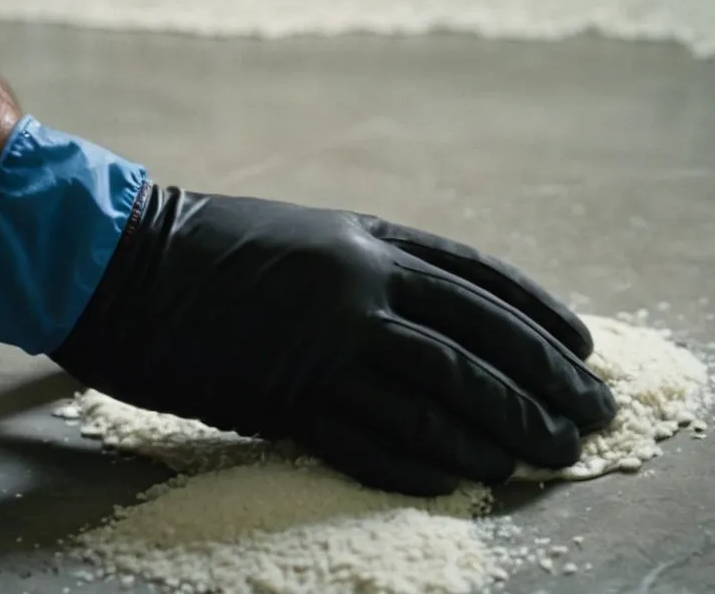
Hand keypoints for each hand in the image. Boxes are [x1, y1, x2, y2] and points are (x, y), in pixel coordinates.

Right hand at [52, 184, 617, 495]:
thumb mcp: (309, 233)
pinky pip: (370, 441)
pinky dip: (420, 464)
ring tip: (541, 460)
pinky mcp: (285, 398)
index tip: (586, 349)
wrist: (123, 265)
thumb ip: (376, 265)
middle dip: (545, 387)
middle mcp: (361, 289)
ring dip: (497, 435)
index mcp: (369, 241)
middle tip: (591, 421)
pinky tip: (456, 481)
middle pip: (478, 347)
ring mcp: (325, 345)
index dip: (543, 319)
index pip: (484, 282)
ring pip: (438, 399)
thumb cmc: (212, 246)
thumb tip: (444, 314)